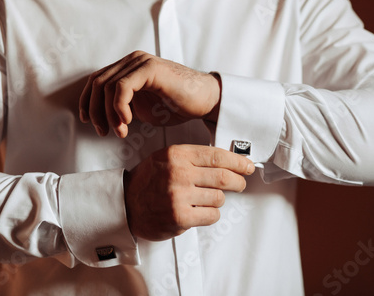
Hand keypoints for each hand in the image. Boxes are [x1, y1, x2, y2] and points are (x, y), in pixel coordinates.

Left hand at [79, 51, 220, 137]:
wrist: (204, 100)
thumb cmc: (175, 105)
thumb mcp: (141, 107)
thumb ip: (122, 106)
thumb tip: (102, 115)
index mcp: (128, 68)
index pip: (96, 81)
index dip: (87, 101)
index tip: (88, 121)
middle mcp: (131, 61)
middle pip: (97, 83)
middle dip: (95, 111)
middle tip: (104, 131)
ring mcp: (140, 62)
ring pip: (107, 86)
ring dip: (109, 113)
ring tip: (121, 131)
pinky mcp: (149, 68)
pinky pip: (122, 87)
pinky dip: (119, 107)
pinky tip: (128, 121)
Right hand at [123, 145, 254, 240]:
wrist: (126, 205)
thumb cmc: (149, 181)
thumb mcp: (166, 158)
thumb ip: (192, 157)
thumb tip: (228, 161)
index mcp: (176, 155)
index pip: (216, 156)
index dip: (237, 162)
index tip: (247, 166)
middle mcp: (178, 173)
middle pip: (223, 177)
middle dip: (237, 181)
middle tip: (240, 184)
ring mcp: (179, 196)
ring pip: (219, 198)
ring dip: (217, 200)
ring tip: (204, 199)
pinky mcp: (180, 217)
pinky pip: (212, 215)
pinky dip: (210, 214)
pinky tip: (199, 211)